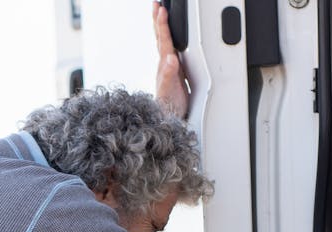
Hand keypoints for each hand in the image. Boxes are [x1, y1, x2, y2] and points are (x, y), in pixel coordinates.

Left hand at [154, 2, 188, 116]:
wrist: (168, 120)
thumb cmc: (169, 107)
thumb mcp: (170, 90)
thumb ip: (170, 74)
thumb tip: (171, 59)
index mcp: (165, 64)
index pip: (163, 40)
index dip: (162, 24)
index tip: (161, 9)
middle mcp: (165, 63)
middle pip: (160, 36)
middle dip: (158, 18)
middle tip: (156, 3)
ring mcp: (169, 67)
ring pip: (164, 41)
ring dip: (162, 26)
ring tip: (160, 13)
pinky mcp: (174, 72)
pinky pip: (170, 50)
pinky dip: (169, 39)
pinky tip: (171, 37)